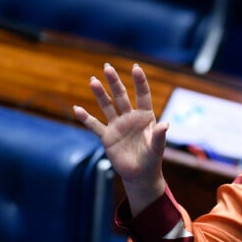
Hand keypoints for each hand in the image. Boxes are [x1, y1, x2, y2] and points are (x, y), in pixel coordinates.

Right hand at [73, 63, 167, 214]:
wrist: (140, 174)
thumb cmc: (152, 159)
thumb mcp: (157, 147)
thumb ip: (159, 135)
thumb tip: (165, 124)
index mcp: (145, 117)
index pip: (143, 96)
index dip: (140, 82)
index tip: (136, 68)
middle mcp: (130, 118)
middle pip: (121, 96)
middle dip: (115, 82)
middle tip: (107, 67)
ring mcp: (117, 126)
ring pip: (107, 106)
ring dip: (100, 94)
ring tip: (93, 81)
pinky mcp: (107, 137)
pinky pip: (95, 125)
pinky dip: (86, 118)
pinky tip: (77, 109)